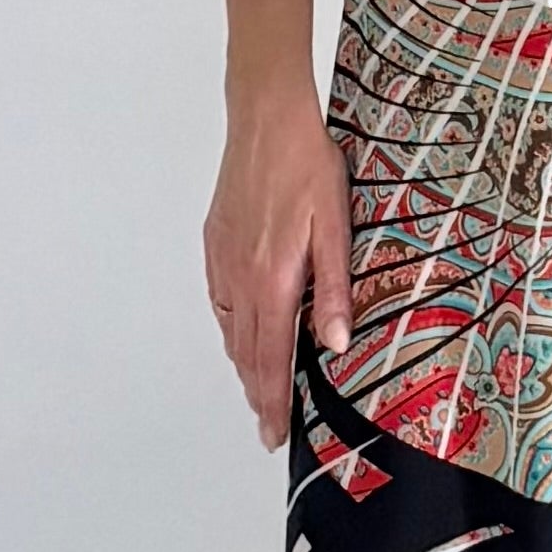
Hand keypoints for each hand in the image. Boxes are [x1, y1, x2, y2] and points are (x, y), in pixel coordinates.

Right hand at [205, 91, 351, 447]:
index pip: (271, 357)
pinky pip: (221, 301)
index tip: (275, 433)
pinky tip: (240, 334)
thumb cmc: (306, 164)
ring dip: (244, 365)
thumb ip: (335, 288)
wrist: (266, 118)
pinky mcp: (216, 242)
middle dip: (257, 395)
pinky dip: (231, 329)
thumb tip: (336, 342)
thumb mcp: (335, 226)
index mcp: (273, 278)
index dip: (273, 401)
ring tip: (257, 392)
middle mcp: (241, 277)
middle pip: (247, 352)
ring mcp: (223, 260)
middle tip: (267, 429)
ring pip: (232, 329)